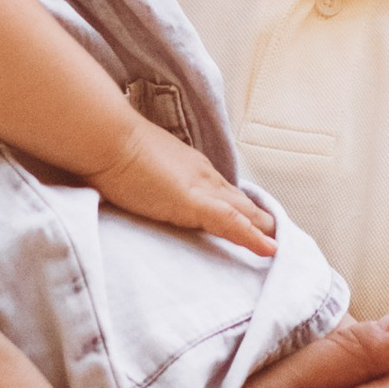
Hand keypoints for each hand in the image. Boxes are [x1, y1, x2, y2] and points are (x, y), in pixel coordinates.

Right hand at [90, 117, 280, 257]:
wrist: (106, 137)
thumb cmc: (112, 149)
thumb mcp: (136, 168)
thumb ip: (147, 180)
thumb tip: (140, 188)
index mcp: (191, 167)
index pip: (222, 191)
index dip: (240, 207)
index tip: (253, 220)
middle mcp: (203, 175)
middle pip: (239, 201)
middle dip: (260, 220)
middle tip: (278, 236)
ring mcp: (201, 187)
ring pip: (242, 212)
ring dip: (263, 230)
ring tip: (282, 247)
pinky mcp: (194, 202)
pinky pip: (231, 222)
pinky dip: (252, 237)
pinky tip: (270, 250)